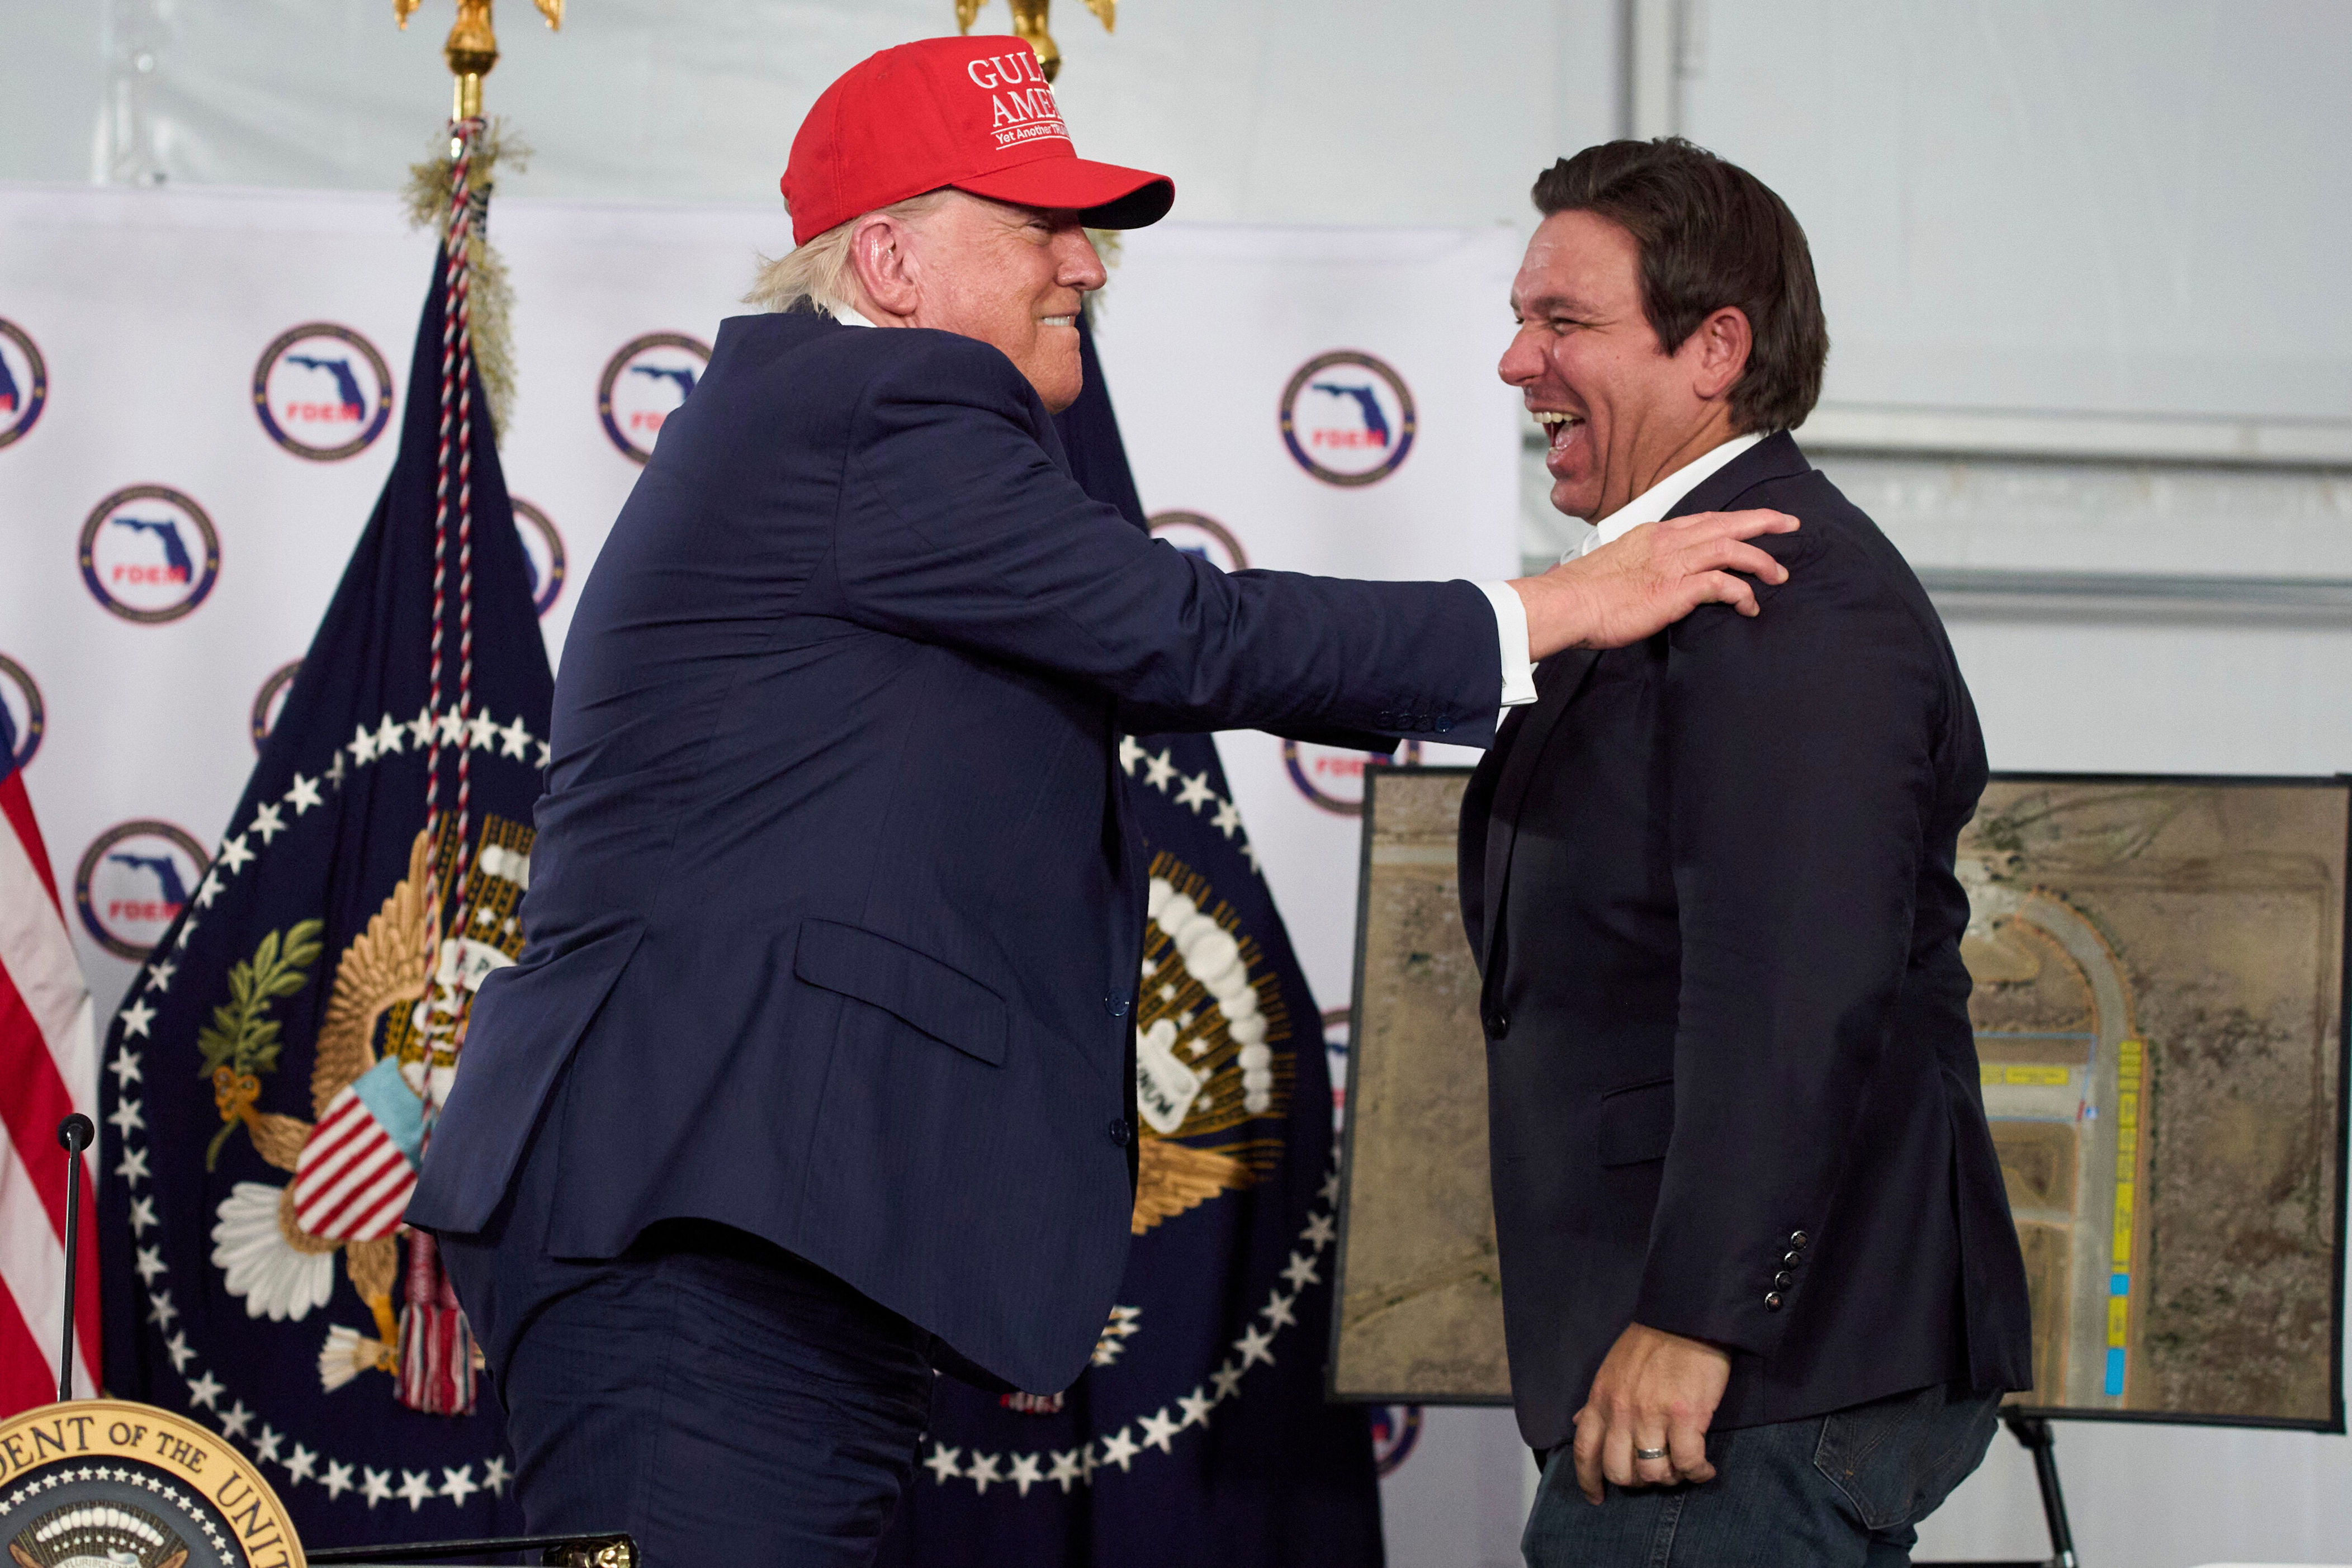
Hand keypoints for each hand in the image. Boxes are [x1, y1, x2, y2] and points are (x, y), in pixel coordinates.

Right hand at [1510, 509, 1798, 659]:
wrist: (1566, 603)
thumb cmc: (1583, 593)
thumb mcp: (1617, 567)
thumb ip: (1642, 566)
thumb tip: (1651, 578)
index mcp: (1654, 534)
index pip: (1705, 519)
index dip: (1735, 518)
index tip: (1757, 520)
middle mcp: (1668, 541)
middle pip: (1727, 523)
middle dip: (1764, 521)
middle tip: (1792, 523)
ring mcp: (1673, 563)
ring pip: (1732, 549)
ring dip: (1762, 560)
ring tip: (1779, 576)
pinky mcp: (1675, 589)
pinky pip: (1722, 584)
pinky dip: (1742, 593)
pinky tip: (1750, 606)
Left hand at [1570, 1322, 1731, 1503]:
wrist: (1685, 1319)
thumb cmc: (1650, 1343)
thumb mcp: (1611, 1370)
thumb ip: (1598, 1401)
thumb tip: (1580, 1422)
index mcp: (1601, 1399)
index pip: (1584, 1450)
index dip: (1588, 1480)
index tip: (1596, 1497)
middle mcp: (1622, 1412)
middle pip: (1620, 1471)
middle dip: (1636, 1483)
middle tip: (1654, 1474)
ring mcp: (1653, 1415)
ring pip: (1653, 1473)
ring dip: (1669, 1479)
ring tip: (1681, 1469)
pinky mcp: (1686, 1417)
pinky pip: (1688, 1463)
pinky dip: (1698, 1473)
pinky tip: (1704, 1470)